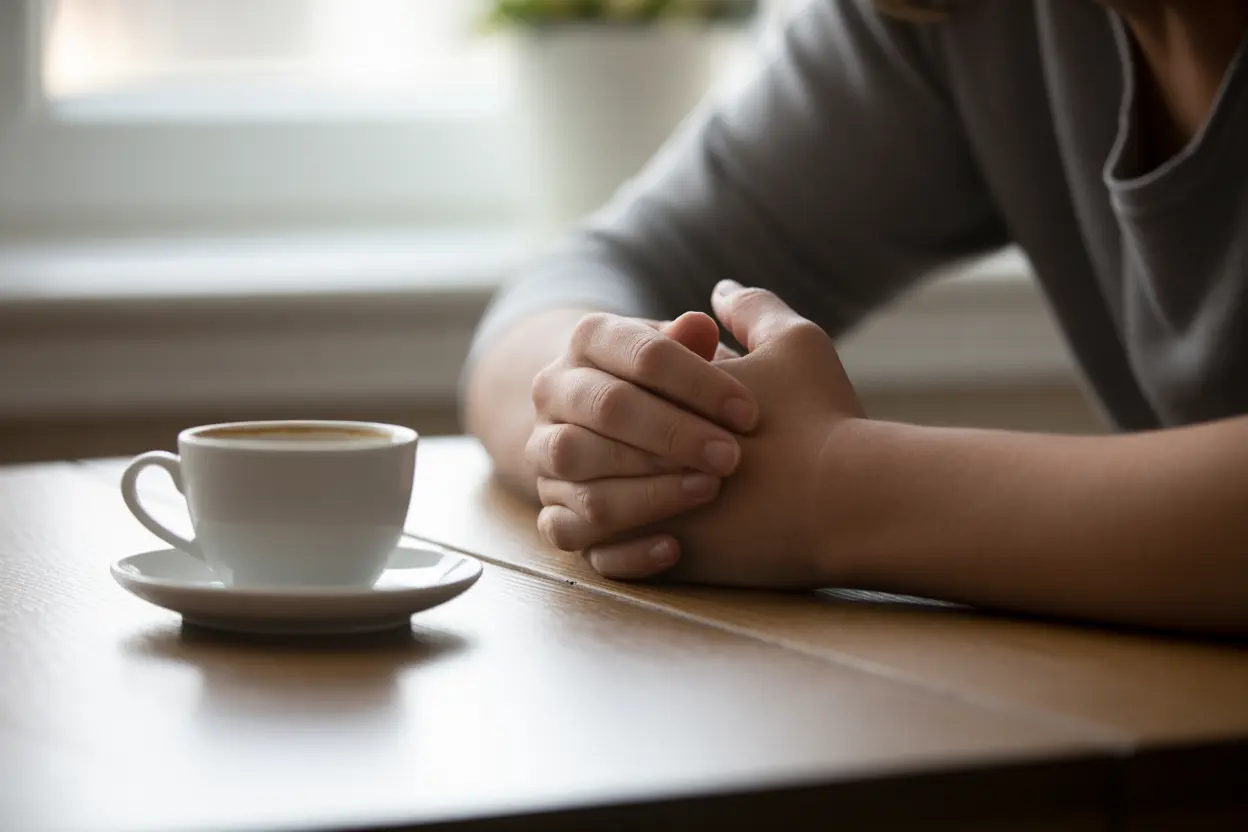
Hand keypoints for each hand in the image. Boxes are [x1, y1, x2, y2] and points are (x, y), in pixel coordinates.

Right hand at [529, 310, 757, 573]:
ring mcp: (547, 457)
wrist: (624, 418)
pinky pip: (570, 536)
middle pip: (607, 408)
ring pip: (582, 472)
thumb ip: (698, 344)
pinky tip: (675, 548)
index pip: (642, 352)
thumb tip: (701, 325)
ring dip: (649, 489)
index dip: (699, 382)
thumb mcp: (690, 355)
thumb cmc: (677, 384)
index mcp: (588, 339)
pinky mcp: (553, 512)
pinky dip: (624, 548)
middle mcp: (554, 394)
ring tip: (708, 491)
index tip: (750, 412)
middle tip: (732, 457)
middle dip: (674, 434)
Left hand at [584, 281, 865, 586]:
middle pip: (588, 443)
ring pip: (585, 502)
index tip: (690, 409)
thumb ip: (752, 310)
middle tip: (654, 452)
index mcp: (652, 388)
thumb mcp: (794, 342)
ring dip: (607, 495)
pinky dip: (619, 547)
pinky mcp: (658, 558)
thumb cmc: (822, 417)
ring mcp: (640, 509)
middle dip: (617, 446)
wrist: (848, 501)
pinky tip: (659, 536)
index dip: (647, 394)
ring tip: (650, 493)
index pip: (618, 387)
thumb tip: (722, 291)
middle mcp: (633, 448)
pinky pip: (605, 557)